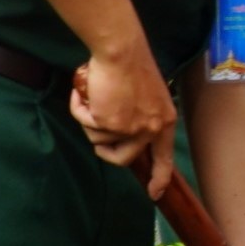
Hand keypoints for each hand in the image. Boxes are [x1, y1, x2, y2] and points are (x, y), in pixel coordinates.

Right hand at [71, 50, 179, 194]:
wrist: (121, 52)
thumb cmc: (132, 66)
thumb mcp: (148, 97)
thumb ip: (141, 118)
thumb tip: (124, 137)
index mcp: (165, 122)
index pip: (164, 159)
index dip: (158, 178)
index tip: (154, 193)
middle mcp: (150, 130)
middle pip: (123, 158)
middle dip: (104, 150)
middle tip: (97, 131)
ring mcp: (129, 129)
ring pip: (98, 139)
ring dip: (89, 119)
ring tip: (93, 96)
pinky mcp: (108, 123)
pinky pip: (85, 123)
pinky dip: (79, 108)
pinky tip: (83, 92)